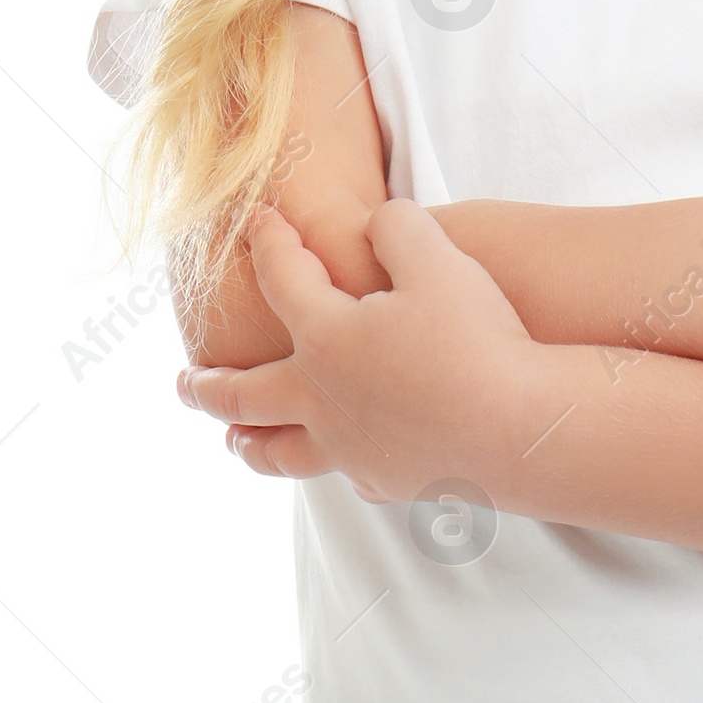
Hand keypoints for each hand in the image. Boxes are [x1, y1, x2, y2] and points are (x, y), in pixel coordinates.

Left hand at [177, 200, 541, 504]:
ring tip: (234, 439)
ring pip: (279, 451)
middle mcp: (324, 400)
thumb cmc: (475, 339)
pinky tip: (341, 460)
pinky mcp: (389, 479)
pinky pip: (346, 474)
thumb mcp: (438, 257)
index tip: (258, 222)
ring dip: (249, 441)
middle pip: (245, 395)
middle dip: (208, 384)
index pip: (281, 281)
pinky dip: (331, 463)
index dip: (270, 244)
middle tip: (182, 381)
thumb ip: (396, 227)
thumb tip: (375, 224)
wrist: (519, 430)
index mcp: (326, 339)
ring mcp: (352, 447)